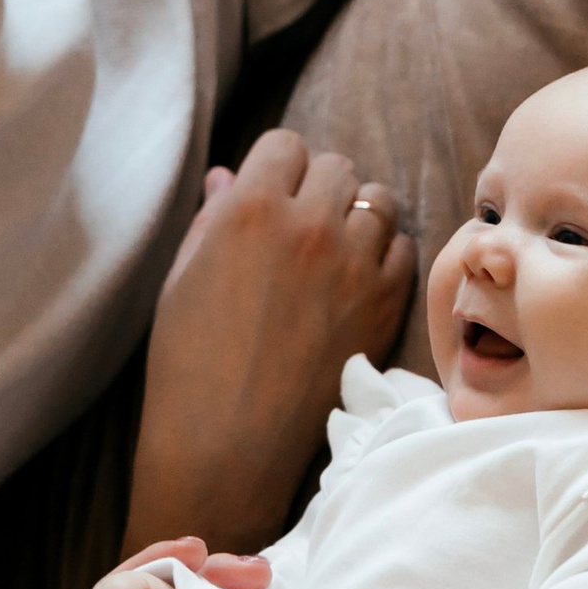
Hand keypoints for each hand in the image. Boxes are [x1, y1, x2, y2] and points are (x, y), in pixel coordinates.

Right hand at [124, 131, 413, 557]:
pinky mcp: (384, 304)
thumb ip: (212, 217)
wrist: (227, 443)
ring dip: (357, 215)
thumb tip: (227, 175)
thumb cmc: (188, 361)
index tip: (271, 193)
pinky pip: (404, 249)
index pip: (284, 145)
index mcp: (250, 208)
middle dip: (317, 187)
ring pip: (378, 200)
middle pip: (335, 166)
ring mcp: (353, 265)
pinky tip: (358, 278)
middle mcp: (308, 225)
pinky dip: (385, 255)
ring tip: (335, 247)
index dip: (276, 167)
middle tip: (300, 224)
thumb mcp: (183, 277)